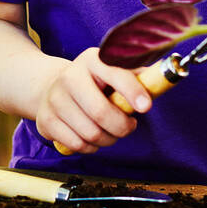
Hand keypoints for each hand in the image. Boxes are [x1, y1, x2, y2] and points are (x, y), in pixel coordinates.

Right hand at [35, 46, 151, 153]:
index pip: (115, 73)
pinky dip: (90, 147)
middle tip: (128, 126)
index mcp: (92, 60)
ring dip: (108, 139)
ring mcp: (54, 99)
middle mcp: (70, 77)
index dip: (132, 91)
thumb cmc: (93, 82)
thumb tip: (161, 79)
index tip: (146, 106)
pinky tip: (91, 137)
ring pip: (91, 134)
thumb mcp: (112, 70)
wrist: (50, 86)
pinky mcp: (45, 120)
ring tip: (109, 131)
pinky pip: (77, 145)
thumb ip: (136, 75)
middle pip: (101, 113)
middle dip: (122, 127)